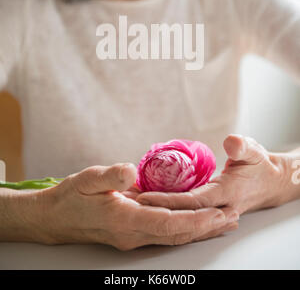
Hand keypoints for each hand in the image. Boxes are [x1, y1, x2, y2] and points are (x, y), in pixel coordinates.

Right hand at [31, 162, 238, 249]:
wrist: (56, 219)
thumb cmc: (72, 197)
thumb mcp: (88, 179)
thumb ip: (110, 177)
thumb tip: (130, 172)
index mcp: (124, 220)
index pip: (168, 224)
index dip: (195, 220)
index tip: (218, 213)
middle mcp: (133, 235)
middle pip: (177, 235)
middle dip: (207, 228)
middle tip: (233, 218)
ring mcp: (133, 238)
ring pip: (174, 237)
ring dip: (200, 231)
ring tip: (224, 223)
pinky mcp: (132, 234)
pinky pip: (165, 234)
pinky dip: (185, 229)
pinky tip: (196, 223)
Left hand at [136, 135, 287, 214]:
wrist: (269, 183)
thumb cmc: (259, 164)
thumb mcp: (254, 151)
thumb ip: (242, 147)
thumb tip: (231, 143)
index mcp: (226, 194)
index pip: (192, 201)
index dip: (167, 200)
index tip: (144, 197)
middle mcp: (217, 207)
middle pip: (181, 213)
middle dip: (154, 210)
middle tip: (127, 203)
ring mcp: (212, 211)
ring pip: (181, 216)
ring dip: (158, 212)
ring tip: (131, 205)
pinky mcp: (207, 209)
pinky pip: (185, 212)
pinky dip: (168, 210)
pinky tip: (150, 204)